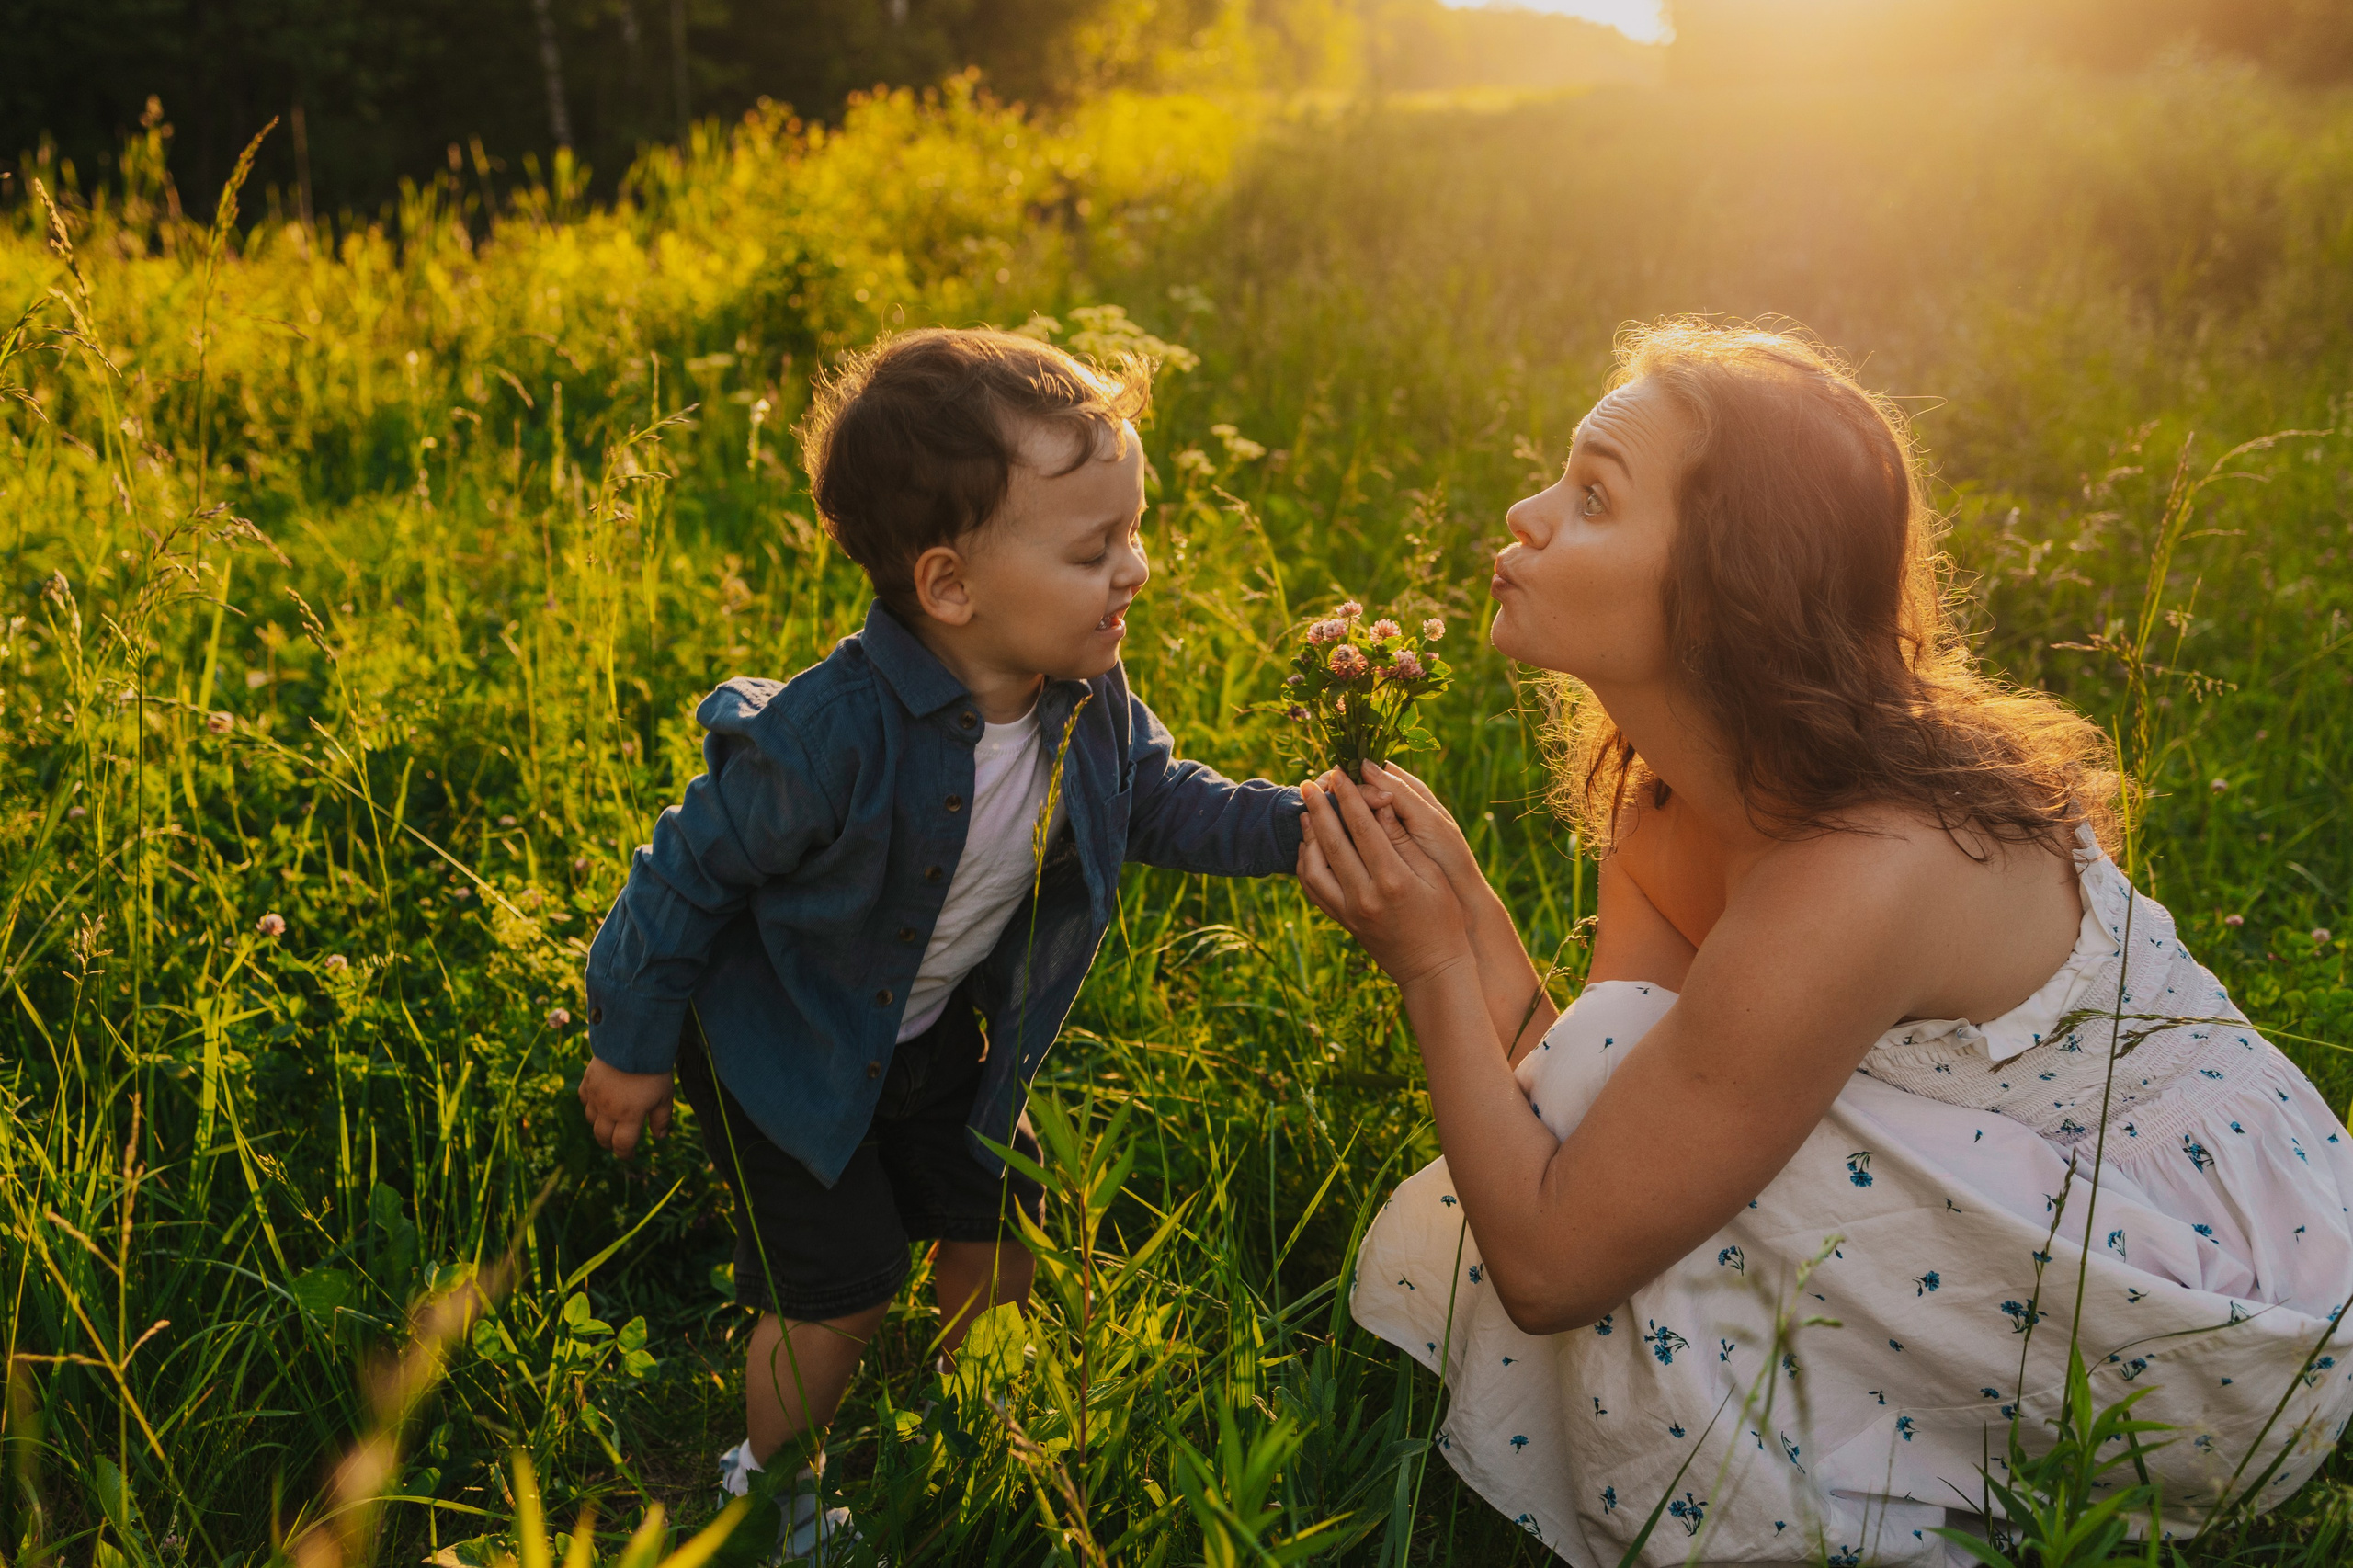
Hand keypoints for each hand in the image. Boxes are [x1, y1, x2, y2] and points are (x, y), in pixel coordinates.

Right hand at [579, 1057, 673, 1158]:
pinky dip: (591, 1107)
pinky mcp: (588, 1082)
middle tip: (618, 1144)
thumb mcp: (665, 1095)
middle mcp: (609, 1109)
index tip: (629, 1155)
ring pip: (591, 1121)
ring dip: (600, 1126)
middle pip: (603, 1137)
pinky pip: (585, 1102)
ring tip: (610, 1125)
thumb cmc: (653, 1070)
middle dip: (610, 1144)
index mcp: (630, 1115)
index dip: (626, 1154)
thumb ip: (662, 1119)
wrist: (633, 1040)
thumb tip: (659, 1137)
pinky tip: (599, 1104)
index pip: (622, 1145)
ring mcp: (595, 1096)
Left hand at [1296, 767, 1471, 985]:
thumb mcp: (1433, 876)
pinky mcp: (1343, 921)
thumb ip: (1404, 840)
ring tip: (1307, 813)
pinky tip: (1309, 847)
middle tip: (1309, 783)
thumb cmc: (1444, 918)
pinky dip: (1306, 865)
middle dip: (1318, 808)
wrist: (1433, 969)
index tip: (1338, 773)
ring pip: (1313, 867)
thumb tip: (1381, 803)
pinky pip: (1314, 889)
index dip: (1348, 796)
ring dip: (1308, 837)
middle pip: (1332, 843)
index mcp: (1392, 880)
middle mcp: (1364, 896)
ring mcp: (1349, 911)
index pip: (1362, 828)